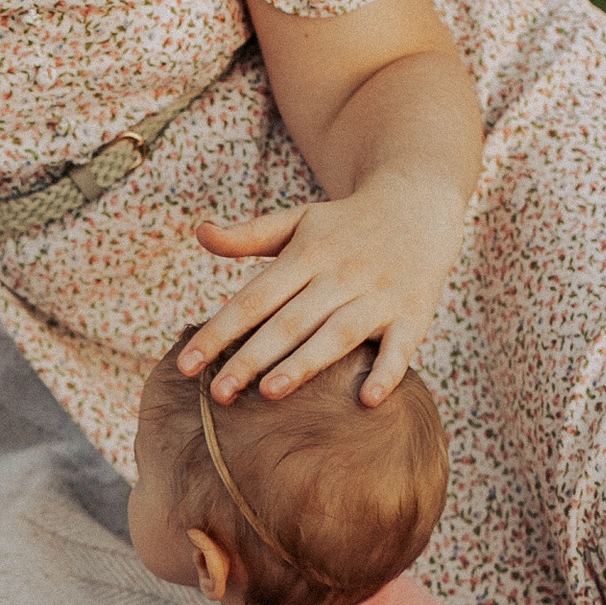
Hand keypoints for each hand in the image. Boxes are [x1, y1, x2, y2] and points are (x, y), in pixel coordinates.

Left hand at [180, 177, 465, 406]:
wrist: (419, 202)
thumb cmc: (345, 224)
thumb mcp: (298, 219)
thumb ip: (249, 234)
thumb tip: (200, 233)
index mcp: (306, 255)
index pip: (254, 299)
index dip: (219, 331)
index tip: (186, 365)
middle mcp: (340, 275)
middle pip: (288, 322)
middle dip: (251, 358)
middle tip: (217, 395)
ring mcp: (379, 295)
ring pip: (337, 334)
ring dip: (305, 363)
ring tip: (270, 393)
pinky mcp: (414, 314)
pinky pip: (400, 348)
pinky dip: (387, 373)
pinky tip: (366, 401)